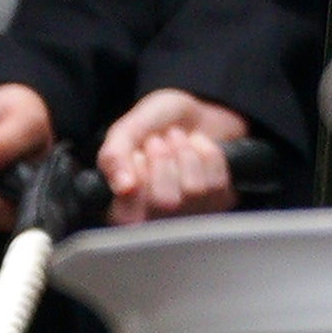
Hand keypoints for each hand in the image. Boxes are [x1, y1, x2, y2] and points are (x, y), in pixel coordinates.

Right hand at [101, 91, 250, 224]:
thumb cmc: (155, 126)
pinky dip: (207, 153)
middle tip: (158, 142)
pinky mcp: (218, 203)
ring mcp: (190, 214)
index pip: (128, 212)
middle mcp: (156, 221)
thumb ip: (113, 156)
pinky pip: (216, 180)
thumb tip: (124, 187)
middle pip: (163, 201)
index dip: (136, 173)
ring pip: (193, 190)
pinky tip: (196, 148)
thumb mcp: (126, 131)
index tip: (138, 153)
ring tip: (177, 141)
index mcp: (123, 211)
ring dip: (184, 153)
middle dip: (162, 159)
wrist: (195, 111)